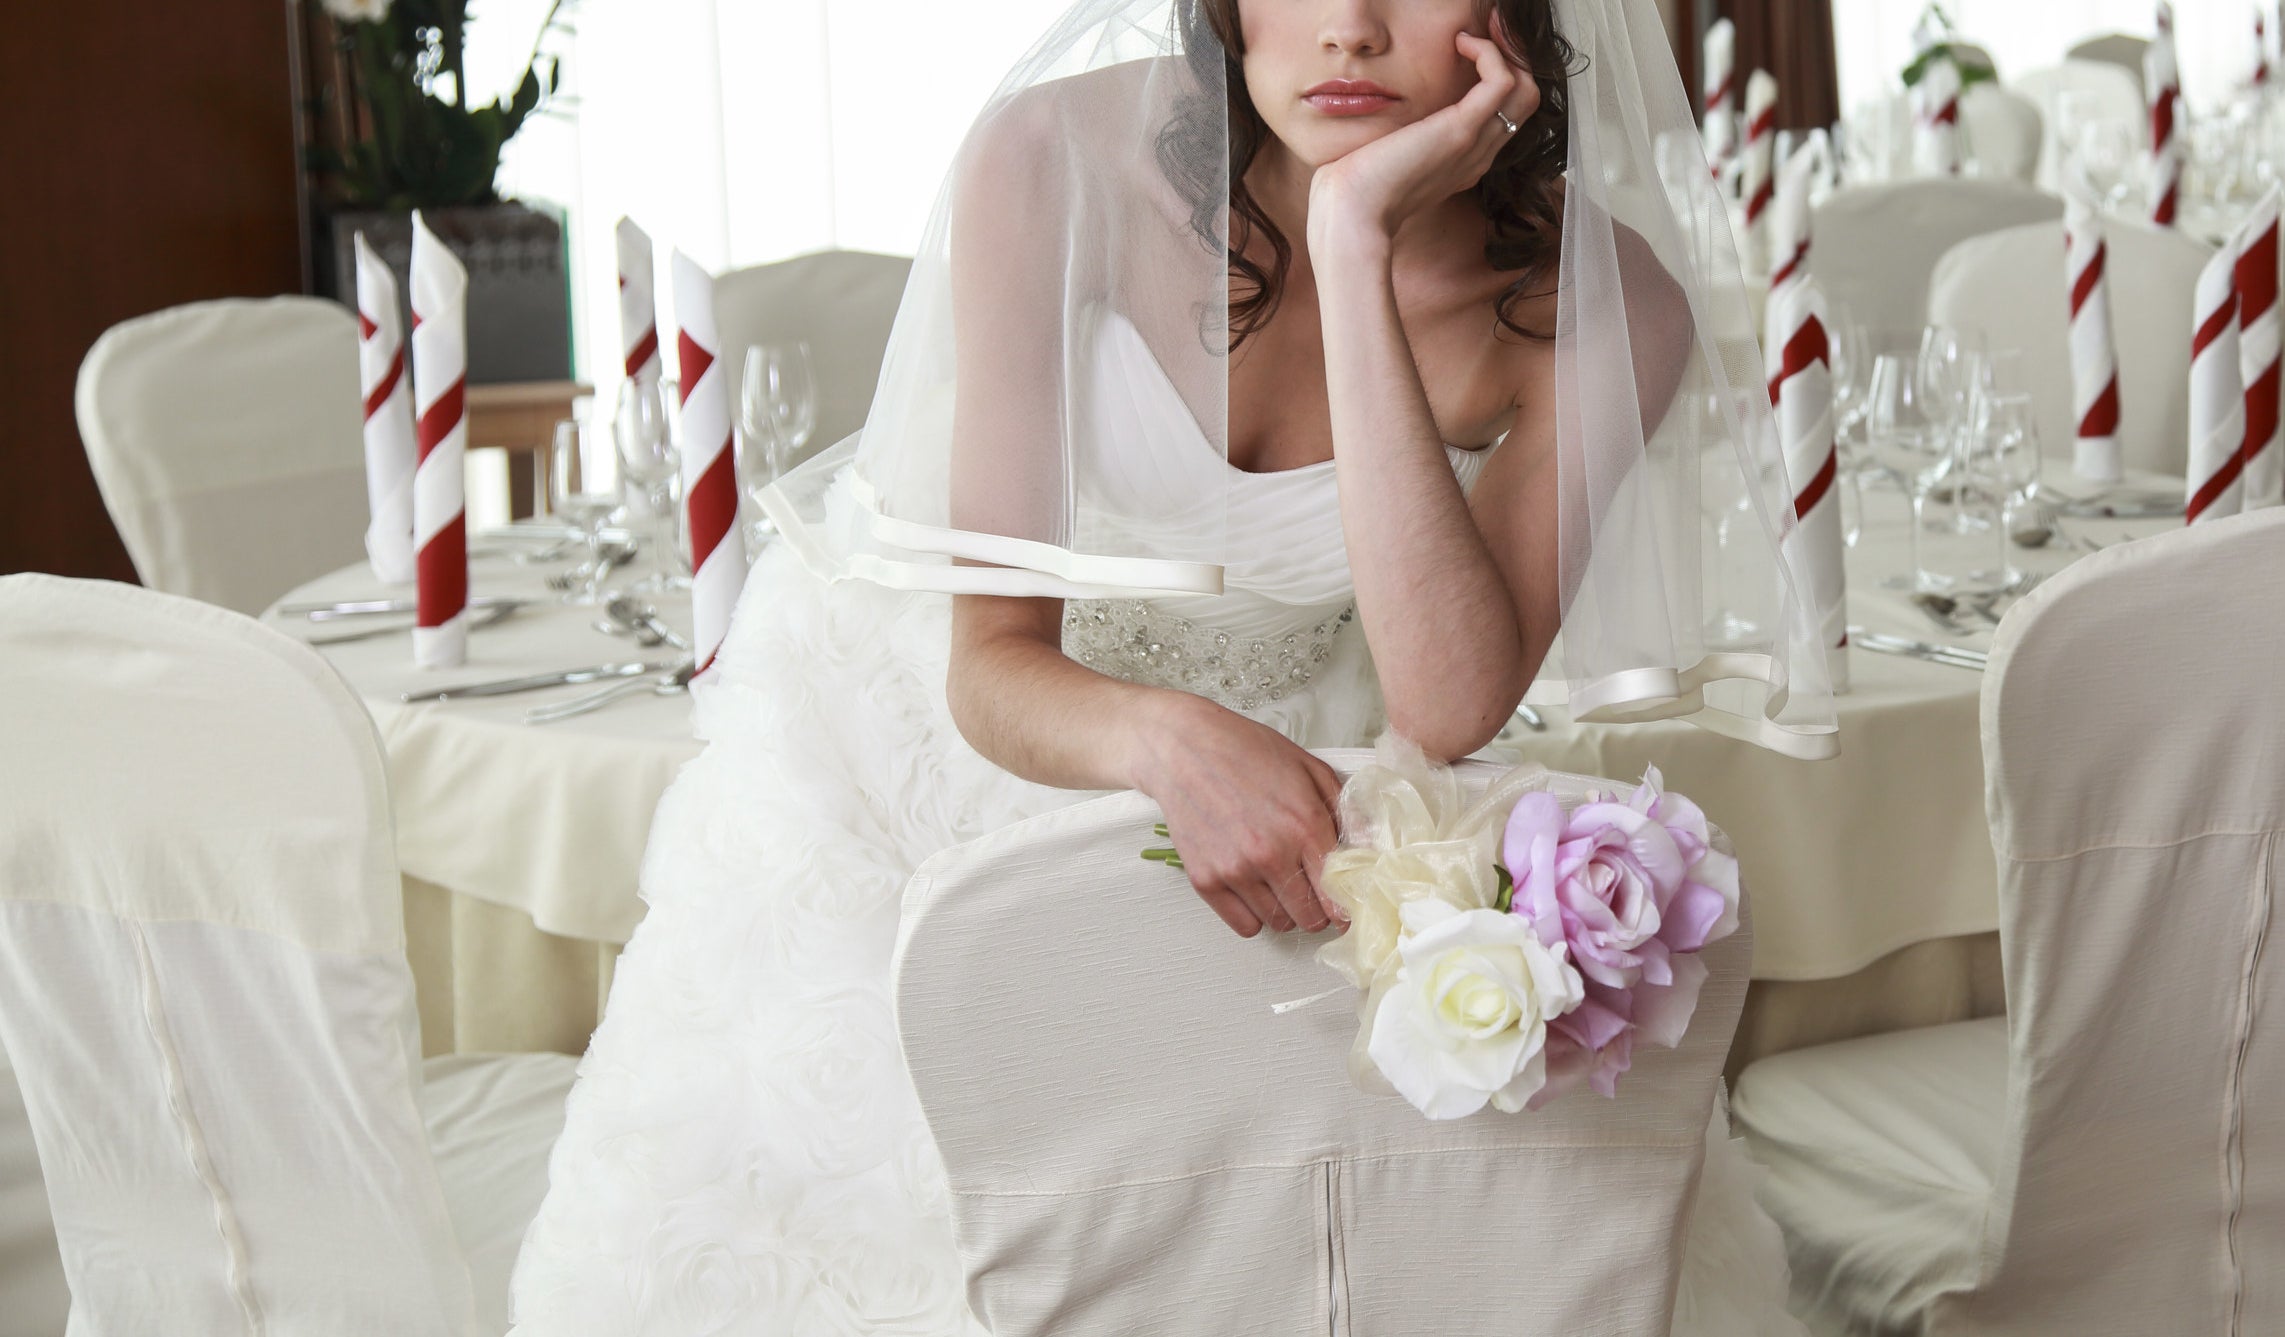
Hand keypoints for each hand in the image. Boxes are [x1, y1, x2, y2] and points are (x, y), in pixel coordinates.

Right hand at [1131, 694, 1347, 937]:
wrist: (1183, 748)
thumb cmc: (1246, 751)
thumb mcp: (1309, 768)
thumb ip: (1345, 811)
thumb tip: (1371, 851)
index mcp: (1304, 826)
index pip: (1340, 894)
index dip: (1348, 904)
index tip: (1346, 904)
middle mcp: (1271, 854)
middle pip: (1312, 919)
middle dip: (1318, 909)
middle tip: (1311, 890)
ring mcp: (1235, 871)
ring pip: (1280, 924)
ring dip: (1286, 910)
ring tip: (1278, 880)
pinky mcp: (1205, 881)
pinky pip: (1245, 926)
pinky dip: (1254, 915)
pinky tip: (1254, 889)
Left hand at [1306, 20, 1541, 252]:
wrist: (1350, 216)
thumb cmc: (1354, 192)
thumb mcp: (1384, 159)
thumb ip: (1397, 139)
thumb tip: (1384, 119)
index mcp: (1461, 163)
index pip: (1502, 116)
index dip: (1497, 76)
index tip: (1473, 46)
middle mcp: (1477, 155)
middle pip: (1523, 100)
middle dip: (1512, 57)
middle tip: (1489, 28)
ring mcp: (1473, 144)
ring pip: (1525, 90)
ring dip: (1509, 50)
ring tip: (1479, 31)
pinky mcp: (1461, 131)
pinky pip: (1502, 81)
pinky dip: (1490, 53)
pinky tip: (1460, 43)